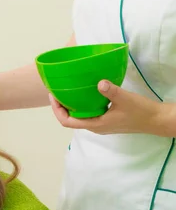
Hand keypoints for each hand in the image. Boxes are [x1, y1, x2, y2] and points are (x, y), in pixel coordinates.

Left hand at [49, 80, 163, 134]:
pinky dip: (82, 104)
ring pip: (79, 116)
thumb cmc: (140, 112)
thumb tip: (100, 83)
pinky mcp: (106, 120)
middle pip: (70, 119)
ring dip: (70, 105)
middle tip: (57, 90)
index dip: (57, 110)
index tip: (54, 96)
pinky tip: (83, 93)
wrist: (156, 120)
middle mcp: (95, 126)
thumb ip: (111, 91)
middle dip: (61, 106)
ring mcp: (101, 124)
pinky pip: (88, 113)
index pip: (67, 122)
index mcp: (96, 125)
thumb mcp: (125, 99)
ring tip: (67, 91)